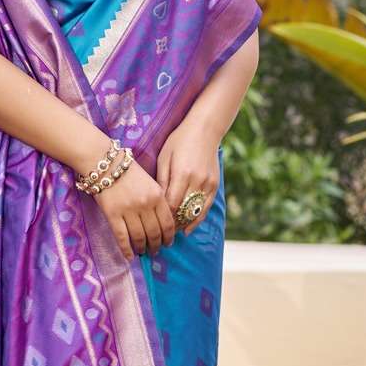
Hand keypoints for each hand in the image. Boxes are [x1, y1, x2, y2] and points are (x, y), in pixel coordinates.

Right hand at [91, 154, 176, 261]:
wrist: (105, 164)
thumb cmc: (128, 172)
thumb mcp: (150, 182)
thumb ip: (157, 200)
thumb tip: (161, 222)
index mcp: (157, 195)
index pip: (167, 223)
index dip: (169, 237)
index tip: (168, 243)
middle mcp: (145, 205)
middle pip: (154, 232)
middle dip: (156, 245)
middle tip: (155, 251)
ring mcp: (129, 211)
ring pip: (139, 237)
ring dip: (142, 248)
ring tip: (142, 252)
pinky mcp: (113, 215)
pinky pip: (122, 237)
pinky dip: (126, 249)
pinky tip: (129, 256)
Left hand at [156, 118, 220, 235]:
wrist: (205, 130)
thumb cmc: (179, 141)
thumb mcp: (164, 157)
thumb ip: (161, 180)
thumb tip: (156, 202)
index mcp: (182, 174)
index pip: (170, 204)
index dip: (161, 216)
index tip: (151, 224)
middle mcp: (197, 181)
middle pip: (182, 211)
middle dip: (170, 224)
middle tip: (158, 234)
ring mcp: (208, 184)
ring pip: (195, 212)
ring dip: (183, 225)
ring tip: (170, 234)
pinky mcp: (215, 185)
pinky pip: (205, 208)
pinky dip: (196, 220)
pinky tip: (187, 228)